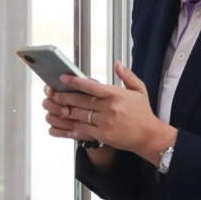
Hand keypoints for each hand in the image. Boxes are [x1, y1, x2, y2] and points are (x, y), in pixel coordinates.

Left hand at [43, 61, 176, 162]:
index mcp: (116, 95)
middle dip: (64, 96)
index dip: (75, 82)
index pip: (92, 86)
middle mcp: (109, 108)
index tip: (63, 78)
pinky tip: (59, 123)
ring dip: (63, 110)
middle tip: (51, 92)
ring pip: (79, 115)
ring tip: (52, 105)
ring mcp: (105, 123)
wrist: (149, 136)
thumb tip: (117, 63)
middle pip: (81, 101)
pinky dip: (69, 125)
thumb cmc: (143, 113)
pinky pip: (81, 129)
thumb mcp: (139, 90)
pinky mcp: (102, 135)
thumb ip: (127, 76)